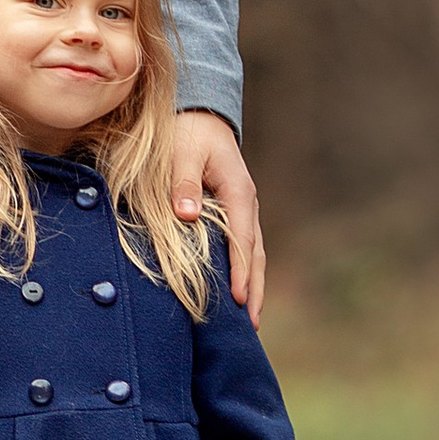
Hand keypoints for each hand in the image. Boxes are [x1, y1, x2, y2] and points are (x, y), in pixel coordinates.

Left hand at [173, 108, 263, 320]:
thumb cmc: (187, 131)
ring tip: (250, 320)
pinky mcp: (232, 213)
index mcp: (238, 191)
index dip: (240, 271)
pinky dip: (244, 272)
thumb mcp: (183, 151)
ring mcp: (242, 210)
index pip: (242, 239)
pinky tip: (237, 293)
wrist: (197, 114)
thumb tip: (186, 214)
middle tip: (251, 325)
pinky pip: (242, 247)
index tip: (237, 300)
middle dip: (254, 289)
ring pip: (253, 254)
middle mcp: (245, 204)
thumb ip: (183, 181)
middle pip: (255, 254)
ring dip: (253, 285)